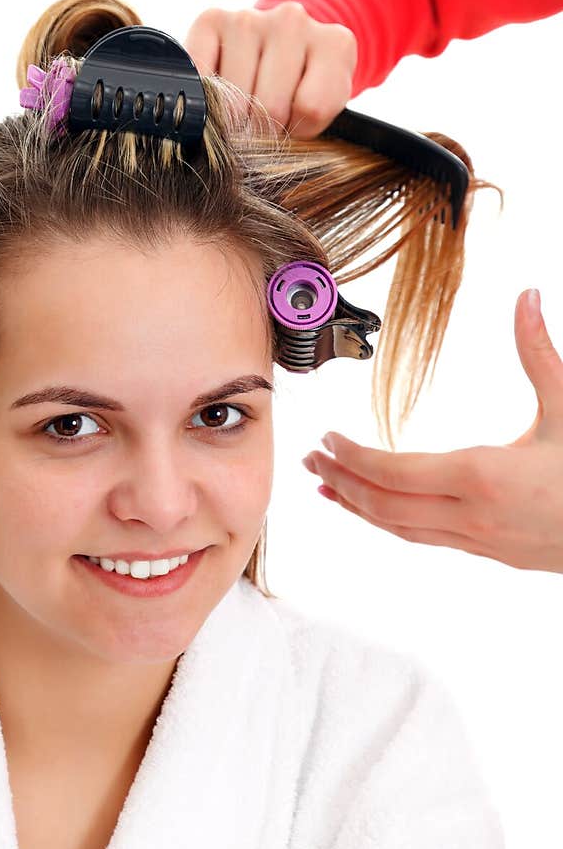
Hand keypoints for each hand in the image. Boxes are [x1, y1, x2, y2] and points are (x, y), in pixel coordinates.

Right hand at [183, 3, 355, 137]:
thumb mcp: (321, 113)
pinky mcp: (211, 20)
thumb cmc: (298, 92)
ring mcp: (249, 18)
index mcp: (334, 44)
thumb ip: (308, 121)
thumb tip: (253, 139)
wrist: (269, 55)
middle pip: (270, 106)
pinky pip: (202, 80)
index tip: (295, 123)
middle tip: (264, 120)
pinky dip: (204, 98)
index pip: (312, 108)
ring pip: (235, 100)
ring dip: (234, 117)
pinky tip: (218, 91)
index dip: (298, 131)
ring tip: (244, 105)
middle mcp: (292, 19)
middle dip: (263, 129)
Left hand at [301, 290, 562, 574]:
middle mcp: (471, 514)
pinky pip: (421, 537)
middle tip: (309, 458)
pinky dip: (388, 521)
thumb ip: (540, 353)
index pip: (393, 471)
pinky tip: (373, 509)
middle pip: (383, 502)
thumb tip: (528, 297)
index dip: (353, 455)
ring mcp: (477, 540)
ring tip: (326, 484)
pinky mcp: (486, 552)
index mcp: (484, 476)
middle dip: (340, 479)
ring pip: (398, 527)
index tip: (328, 436)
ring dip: (357, 505)